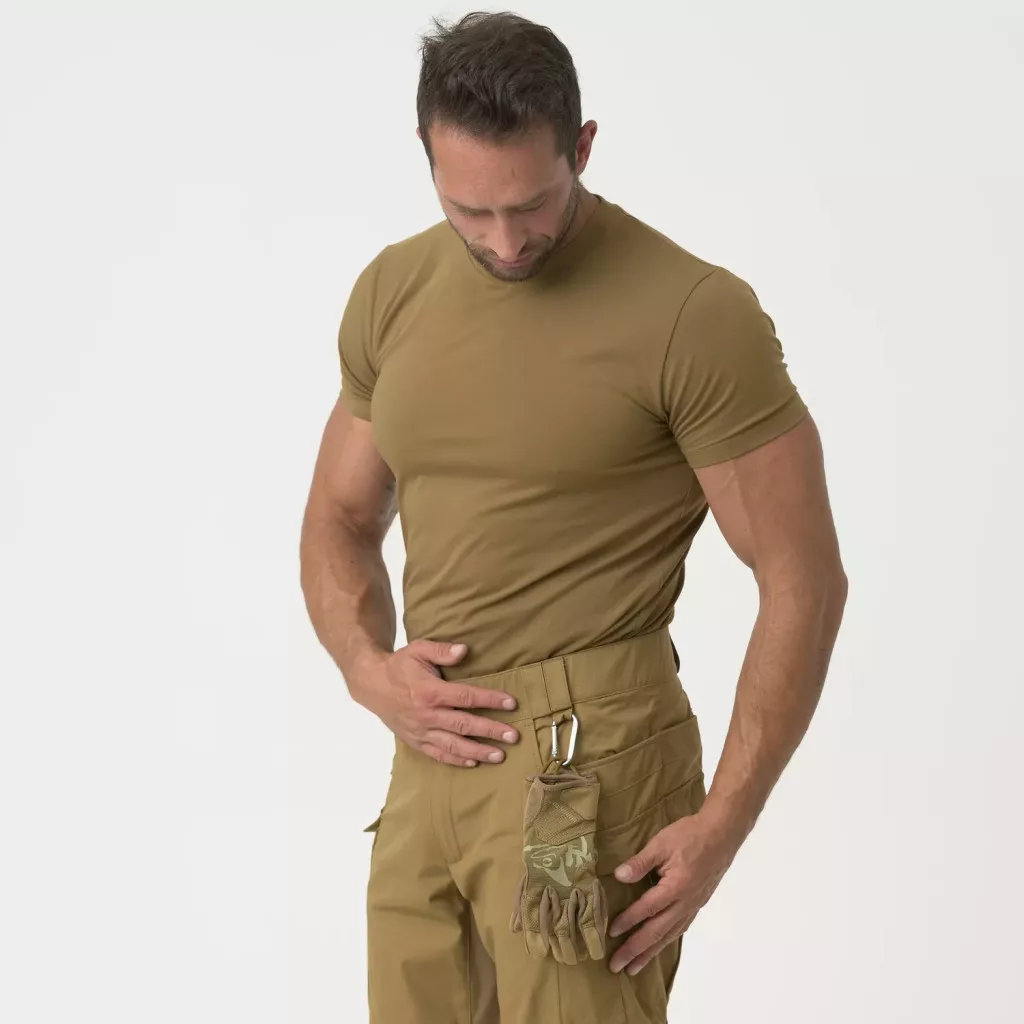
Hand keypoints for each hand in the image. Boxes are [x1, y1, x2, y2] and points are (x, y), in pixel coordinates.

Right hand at [351, 639, 519, 766]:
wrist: (372, 685)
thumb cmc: (399, 666)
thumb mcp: (418, 650)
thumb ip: (441, 651)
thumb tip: (464, 650)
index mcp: (430, 692)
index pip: (466, 697)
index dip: (490, 701)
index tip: (511, 704)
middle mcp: (427, 715)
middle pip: (464, 725)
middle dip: (491, 731)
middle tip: (514, 736)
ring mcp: (421, 731)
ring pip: (453, 744)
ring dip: (478, 751)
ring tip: (500, 755)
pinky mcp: (415, 740)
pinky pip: (438, 754)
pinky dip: (456, 760)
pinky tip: (473, 762)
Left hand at [606, 808, 741, 974]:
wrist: (722, 834)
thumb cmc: (690, 835)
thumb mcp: (661, 843)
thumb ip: (640, 862)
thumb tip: (618, 876)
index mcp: (676, 887)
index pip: (647, 909)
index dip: (629, 921)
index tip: (612, 934)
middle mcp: (685, 903)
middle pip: (657, 931)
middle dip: (635, 950)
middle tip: (616, 966)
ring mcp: (693, 905)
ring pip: (669, 935)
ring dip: (650, 952)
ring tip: (634, 968)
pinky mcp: (698, 904)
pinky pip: (680, 928)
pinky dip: (667, 941)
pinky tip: (658, 946)